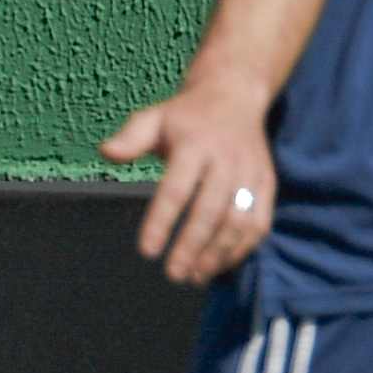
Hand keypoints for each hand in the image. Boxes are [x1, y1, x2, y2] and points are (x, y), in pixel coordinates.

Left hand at [101, 80, 281, 284]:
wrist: (234, 96)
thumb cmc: (183, 116)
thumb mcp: (153, 118)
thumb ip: (131, 138)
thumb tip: (106, 152)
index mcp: (194, 145)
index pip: (176, 189)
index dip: (162, 222)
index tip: (147, 252)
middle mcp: (226, 160)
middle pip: (210, 211)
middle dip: (192, 246)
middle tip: (173, 274)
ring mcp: (250, 173)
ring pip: (239, 221)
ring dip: (218, 253)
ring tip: (195, 276)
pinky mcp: (267, 183)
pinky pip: (260, 221)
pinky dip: (242, 247)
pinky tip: (220, 265)